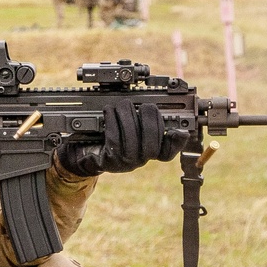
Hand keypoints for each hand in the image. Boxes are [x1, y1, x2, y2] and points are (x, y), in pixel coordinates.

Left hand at [56, 100, 188, 176]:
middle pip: (152, 146)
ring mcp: (125, 163)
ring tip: (123, 104)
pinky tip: (110, 111)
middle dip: (150, 121)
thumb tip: (161, 110)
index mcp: (149, 152)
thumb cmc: (112, 134)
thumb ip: (145, 118)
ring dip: (127, 117)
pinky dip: (112, 121)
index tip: (180, 130)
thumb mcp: (130, 125)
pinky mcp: (109, 161)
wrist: (87, 150)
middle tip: (147, 105)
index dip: (176, 143)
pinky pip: (113, 139)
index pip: (168, 152)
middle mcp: (140, 160)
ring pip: (131, 140)